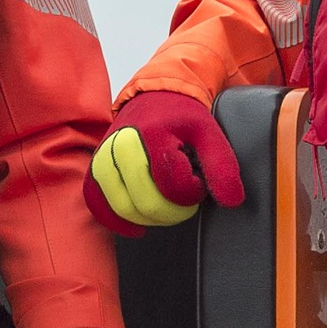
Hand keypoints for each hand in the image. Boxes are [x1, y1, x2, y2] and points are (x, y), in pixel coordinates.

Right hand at [83, 90, 242, 236]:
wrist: (153, 100)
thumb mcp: (210, 134)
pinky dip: (118, 222)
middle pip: (148, 202)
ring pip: (124, 208)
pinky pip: (97, 206)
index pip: (174, 186)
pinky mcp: (94, 171)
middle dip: (174, 210)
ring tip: (165, 204)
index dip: (192, 194)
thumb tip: (232, 201)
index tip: (198, 182)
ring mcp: (104, 159)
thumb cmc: (181, 119)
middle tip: (184, 198)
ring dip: (151, 218)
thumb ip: (222, 166)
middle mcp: (122, 146)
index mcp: (153, 133)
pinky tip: (138, 228)